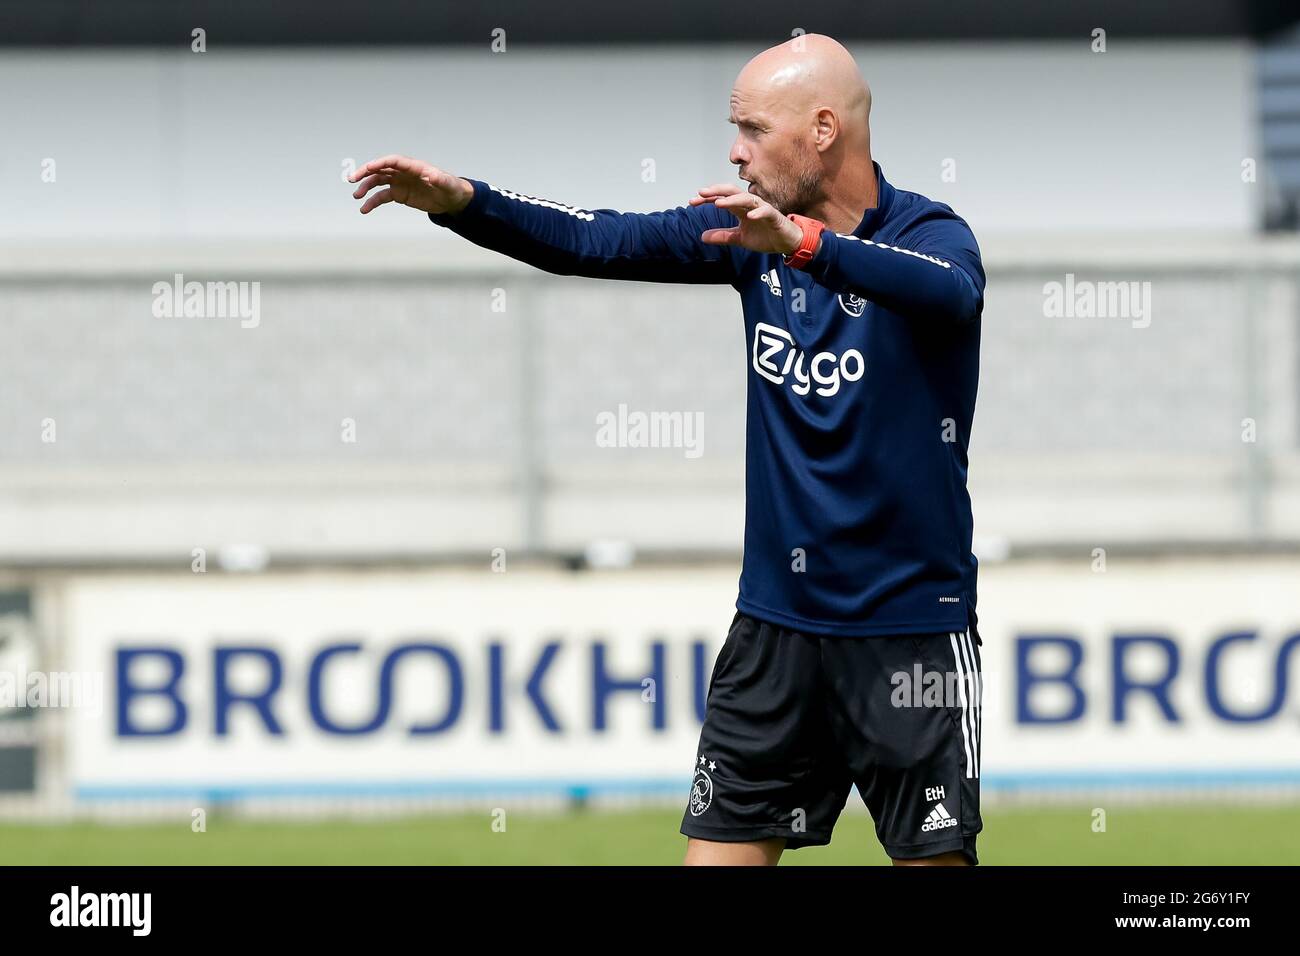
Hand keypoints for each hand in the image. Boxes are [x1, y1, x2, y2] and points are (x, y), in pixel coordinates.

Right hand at [349, 154, 474, 214]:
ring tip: (357, 196)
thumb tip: (435, 177)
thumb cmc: (450, 188)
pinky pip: (382, 196)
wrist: (450, 199)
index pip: (394, 161)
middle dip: (366, 173)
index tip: (369, 168)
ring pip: (378, 182)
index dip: (381, 163)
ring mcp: (399, 182)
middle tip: (352, 179)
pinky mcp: (398, 194)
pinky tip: (364, 209)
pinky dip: (372, 202)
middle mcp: (403, 172)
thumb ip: (441, 180)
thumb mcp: (448, 185)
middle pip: (380, 169)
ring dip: (365, 187)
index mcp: (414, 167)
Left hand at [690, 184, 803, 254]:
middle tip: (702, 193)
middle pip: (732, 192)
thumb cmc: (765, 236)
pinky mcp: (774, 216)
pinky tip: (750, 216)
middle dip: (717, 191)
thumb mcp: (739, 238)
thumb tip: (703, 236)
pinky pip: (766, 211)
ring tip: (719, 203)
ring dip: (733, 200)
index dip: (707, 199)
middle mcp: (750, 205)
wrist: (786, 243)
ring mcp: (762, 209)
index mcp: (740, 209)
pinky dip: (758, 212)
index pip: (721, 199)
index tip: (692, 201)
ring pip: (747, 199)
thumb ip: (722, 236)